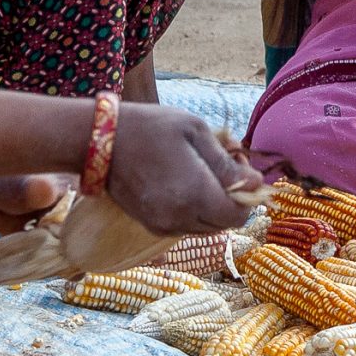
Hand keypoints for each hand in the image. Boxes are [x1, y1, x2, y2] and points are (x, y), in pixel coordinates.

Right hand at [102, 103, 255, 235]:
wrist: (99, 141)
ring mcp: (163, 225)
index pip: (239, 215)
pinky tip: (182, 184)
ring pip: (205, 227)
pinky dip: (193, 211)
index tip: (240, 170)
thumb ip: (227, 164)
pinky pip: (185, 226)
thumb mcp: (196, 132)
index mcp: (195, 195)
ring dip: (212, 207)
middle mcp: (180, 218)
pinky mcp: (151, 225)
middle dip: (230, 201)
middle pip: (224, 224)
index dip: (246, 196)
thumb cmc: (151, 128)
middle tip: (221, 169)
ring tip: (200, 174)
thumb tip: (256, 184)